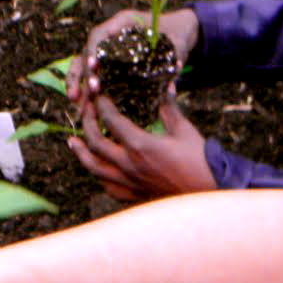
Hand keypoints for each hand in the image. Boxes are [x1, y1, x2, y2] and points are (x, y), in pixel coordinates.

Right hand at [68, 9, 199, 104]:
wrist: (177, 32)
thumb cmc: (176, 34)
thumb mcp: (177, 43)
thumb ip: (174, 56)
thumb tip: (173, 75)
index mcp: (123, 22)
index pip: (99, 35)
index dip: (94, 50)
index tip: (94, 67)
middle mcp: (110, 35)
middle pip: (87, 52)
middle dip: (81, 74)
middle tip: (83, 94)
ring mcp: (107, 50)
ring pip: (83, 65)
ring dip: (77, 83)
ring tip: (75, 103)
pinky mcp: (109, 64)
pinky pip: (91, 75)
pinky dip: (86, 89)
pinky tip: (83, 106)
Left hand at [68, 93, 213, 202]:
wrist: (208, 191)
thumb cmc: (200, 160)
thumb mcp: (184, 130)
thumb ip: (169, 109)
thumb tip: (165, 87)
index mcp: (141, 145)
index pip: (112, 121)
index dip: (102, 106)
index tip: (99, 97)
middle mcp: (129, 165)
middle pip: (95, 143)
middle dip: (86, 124)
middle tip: (85, 112)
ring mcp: (128, 183)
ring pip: (94, 168)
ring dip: (81, 153)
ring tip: (73, 142)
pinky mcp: (132, 195)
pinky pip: (107, 186)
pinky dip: (98, 175)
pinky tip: (97, 169)